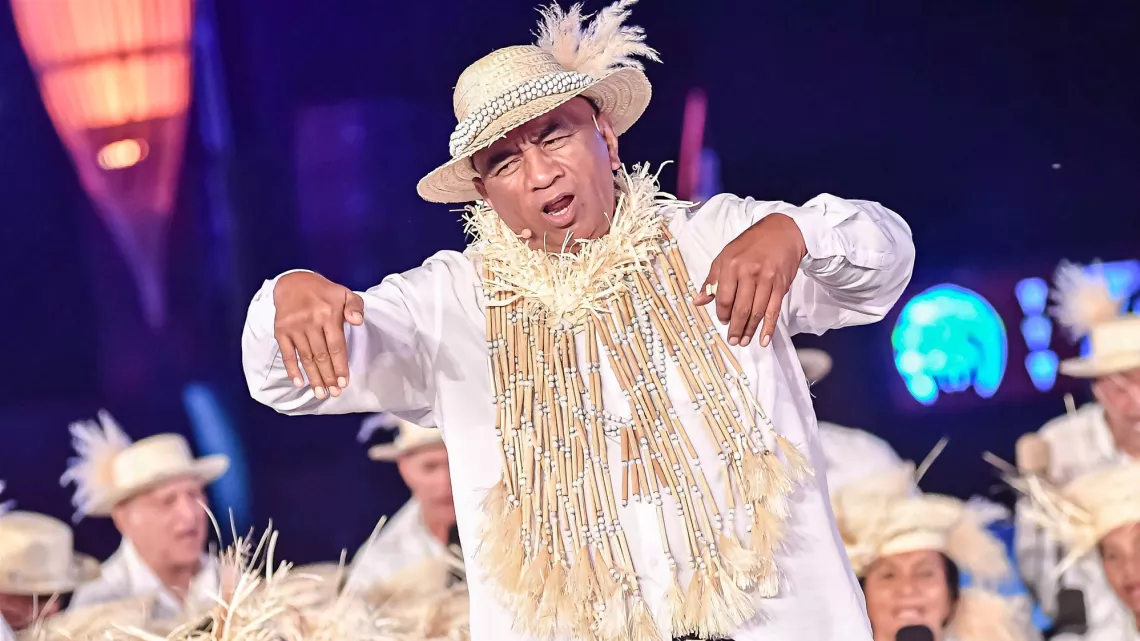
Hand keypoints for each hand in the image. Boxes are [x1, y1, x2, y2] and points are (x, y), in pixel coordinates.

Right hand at [273, 271, 364, 398]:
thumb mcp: (345, 293)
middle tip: (334, 393)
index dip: (340, 366)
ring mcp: (294, 327)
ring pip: (306, 358)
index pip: (336, 346)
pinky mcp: (281, 330)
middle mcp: (310, 321)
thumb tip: (357, 321)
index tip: (344, 383)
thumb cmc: (324, 292)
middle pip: (321, 355)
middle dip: (328, 377)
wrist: (293, 282)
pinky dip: (292, 370)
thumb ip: (356, 307)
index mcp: (328, 314)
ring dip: (313, 377)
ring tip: (321, 393)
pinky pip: (287, 354)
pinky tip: (300, 383)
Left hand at [693, 213, 806, 347]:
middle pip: (740, 308)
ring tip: (743, 341)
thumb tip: (698, 301)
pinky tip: (763, 339)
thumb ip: (712, 280)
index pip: (723, 297)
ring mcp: (767, 279)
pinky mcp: (781, 285)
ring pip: (756, 312)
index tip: (722, 322)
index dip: (722, 313)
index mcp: (731, 265)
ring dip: (750, 330)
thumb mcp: (726, 256)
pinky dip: (768, 327)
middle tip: (732, 340)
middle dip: (735, 328)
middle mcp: (749, 272)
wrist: (782, 232)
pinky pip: (774, 310)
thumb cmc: (750, 244)